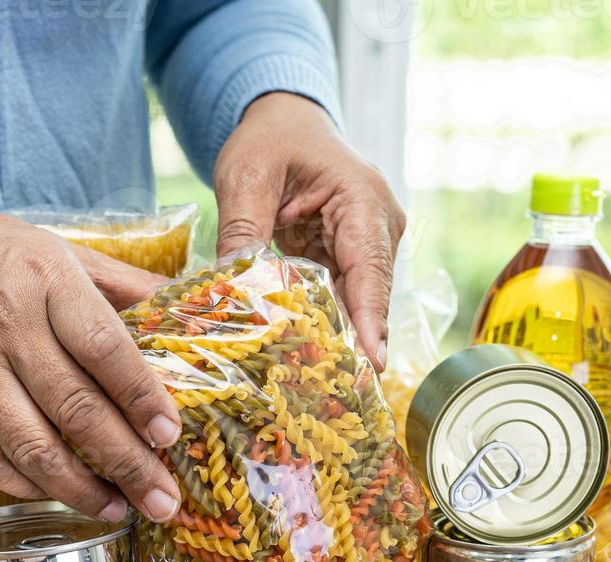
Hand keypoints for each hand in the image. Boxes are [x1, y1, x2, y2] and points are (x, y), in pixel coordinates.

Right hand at [0, 207, 181, 522]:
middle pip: (74, 408)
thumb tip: (190, 311)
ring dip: (78, 488)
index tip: (169, 435)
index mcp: (46, 281)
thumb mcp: (61, 250)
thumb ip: (123, 284)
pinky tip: (56, 496)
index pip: (102, 347)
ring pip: (30, 445)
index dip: (140, 396)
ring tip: (118, 511)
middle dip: (125, 462)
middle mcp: (7, 328)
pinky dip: (22, 485)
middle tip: (162, 500)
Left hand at [213, 92, 405, 370]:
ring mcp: (370, 243)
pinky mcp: (352, 257)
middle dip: (353, 340)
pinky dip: (324, 322)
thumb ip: (243, 230)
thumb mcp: (245, 177)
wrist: (283, 120)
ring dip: (337, 336)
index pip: (369, 268)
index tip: (371, 361)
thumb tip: (232, 285)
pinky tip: (305, 355)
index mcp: (362, 198)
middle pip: (369, 294)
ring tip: (318, 383)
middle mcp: (379, 224)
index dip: (369, 318)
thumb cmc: (269, 139)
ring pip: (357, 302)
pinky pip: (342, 297)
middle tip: (336, 392)